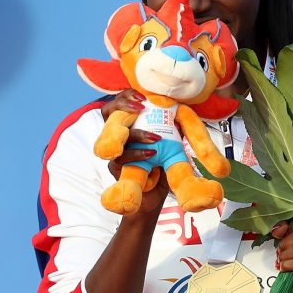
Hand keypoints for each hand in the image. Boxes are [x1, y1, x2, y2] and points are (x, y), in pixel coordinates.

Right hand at [102, 89, 167, 215]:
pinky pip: (121, 159)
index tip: (142, 97)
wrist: (154, 196)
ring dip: (137, 135)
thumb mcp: (170, 143)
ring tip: (156, 139)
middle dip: (122, 105)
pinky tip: (151, 154)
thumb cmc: (160, 165)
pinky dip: (137, 155)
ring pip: (116, 137)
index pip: (121, 103)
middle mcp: (118, 136)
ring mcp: (114, 152)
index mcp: (130, 125)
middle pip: (109, 113)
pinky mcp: (115, 169)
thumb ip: (172, 128)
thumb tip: (183, 112)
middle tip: (140, 107)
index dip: (126, 96)